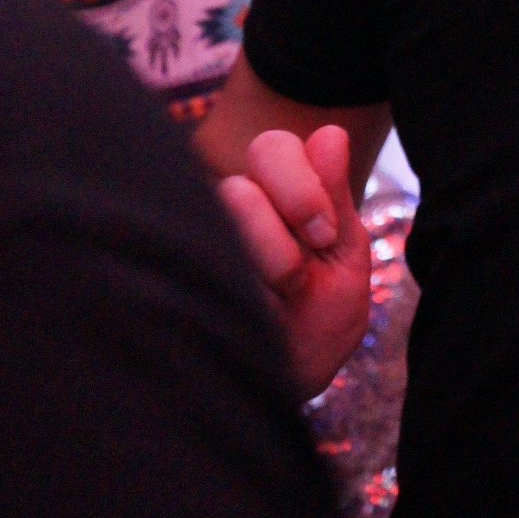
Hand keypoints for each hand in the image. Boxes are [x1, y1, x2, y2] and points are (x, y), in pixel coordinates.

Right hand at [218, 124, 372, 396]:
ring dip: (269, 250)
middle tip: (306, 260)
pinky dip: (232, 274)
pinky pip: (193, 237)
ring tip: (278, 295)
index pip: (279, 145)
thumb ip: (335, 198)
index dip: (307, 182)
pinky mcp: (175, 255)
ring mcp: (205, 224)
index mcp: (284, 191)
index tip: (324, 236)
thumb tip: (331, 134)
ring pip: (231, 193)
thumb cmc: (319, 320)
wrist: (280, 383)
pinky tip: (245, 303)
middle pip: (263, 151)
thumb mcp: (343, 260)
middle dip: (297, 201)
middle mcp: (241, 199)